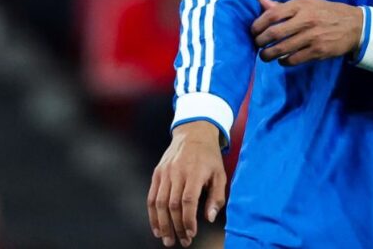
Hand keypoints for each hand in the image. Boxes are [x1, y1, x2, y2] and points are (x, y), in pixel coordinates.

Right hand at [148, 121, 226, 246]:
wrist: (193, 134)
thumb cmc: (209, 157)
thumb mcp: (220, 174)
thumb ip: (217, 197)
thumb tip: (209, 218)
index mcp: (195, 172)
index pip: (188, 201)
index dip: (188, 220)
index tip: (191, 234)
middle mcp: (178, 172)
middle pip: (172, 205)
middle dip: (176, 226)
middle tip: (182, 241)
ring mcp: (165, 173)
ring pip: (159, 203)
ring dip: (163, 224)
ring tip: (167, 240)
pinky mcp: (157, 173)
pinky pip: (151, 197)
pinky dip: (152, 215)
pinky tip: (157, 228)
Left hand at [251, 0, 362, 65]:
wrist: (354, 25)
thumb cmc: (326, 12)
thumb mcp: (306, 3)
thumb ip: (281, 5)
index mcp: (301, 5)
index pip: (272, 14)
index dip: (258, 24)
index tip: (253, 31)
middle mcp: (306, 20)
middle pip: (274, 33)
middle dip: (260, 41)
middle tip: (257, 45)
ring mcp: (312, 36)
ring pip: (282, 48)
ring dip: (268, 55)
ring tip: (265, 56)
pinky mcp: (318, 51)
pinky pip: (294, 59)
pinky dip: (284, 61)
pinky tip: (282, 60)